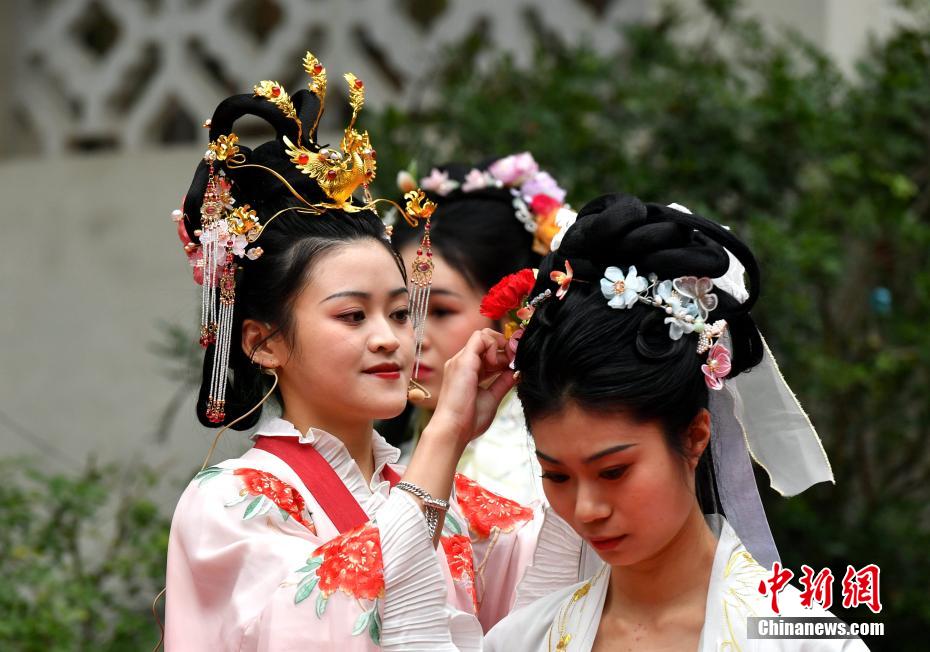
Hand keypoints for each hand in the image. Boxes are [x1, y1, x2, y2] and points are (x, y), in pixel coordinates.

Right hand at [428, 328, 514, 451]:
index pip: (487, 351)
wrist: (454, 429)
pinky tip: (497, 363)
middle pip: (486, 340)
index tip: (515, 365)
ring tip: (507, 363)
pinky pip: (480, 338)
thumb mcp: (492, 397)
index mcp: (467, 371)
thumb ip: (502, 382)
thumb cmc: (469, 420)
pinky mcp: (463, 360)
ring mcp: (460, 359)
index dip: (504, 354)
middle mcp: (462, 362)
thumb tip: (515, 372)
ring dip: (500, 345)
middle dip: (504, 348)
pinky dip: (494, 345)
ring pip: (483, 335)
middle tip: (515, 362)